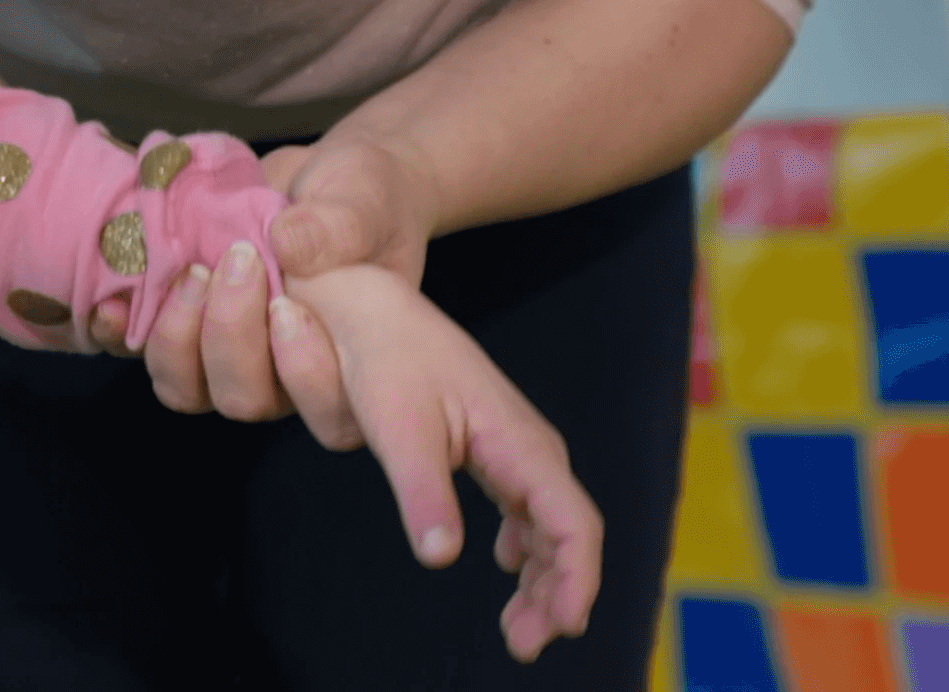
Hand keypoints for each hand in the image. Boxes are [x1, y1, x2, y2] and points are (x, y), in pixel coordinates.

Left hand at [85, 132, 438, 432]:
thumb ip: (339, 226)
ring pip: (185, 387)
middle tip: (238, 260)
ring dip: (177, 335)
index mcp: (343, 363)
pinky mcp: (178, 327)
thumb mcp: (363, 201)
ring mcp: (223, 357)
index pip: (330, 415)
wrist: (316, 178)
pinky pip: (136, 352)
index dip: (306, 377)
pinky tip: (115, 298)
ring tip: (191, 271)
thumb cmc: (359, 200)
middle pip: (244, 399)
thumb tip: (289, 245)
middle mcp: (280, 376)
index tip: (290, 307)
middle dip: (231, 335)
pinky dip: (119, 329)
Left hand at [299, 263, 602, 660]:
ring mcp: (516, 450)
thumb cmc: (385, 356)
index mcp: (519, 443)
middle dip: (557, 594)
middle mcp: (530, 448)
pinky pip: (528, 511)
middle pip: (568, 533)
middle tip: (522, 644)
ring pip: (551, 526)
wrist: (372, 305)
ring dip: (543, 579)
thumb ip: (423, 491)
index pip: (573, 523)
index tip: (562, 626)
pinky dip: (527, 550)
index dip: (576, 579)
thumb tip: (441, 558)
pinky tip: (507, 569)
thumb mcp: (397, 424)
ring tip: (517, 627)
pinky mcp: (495, 451)